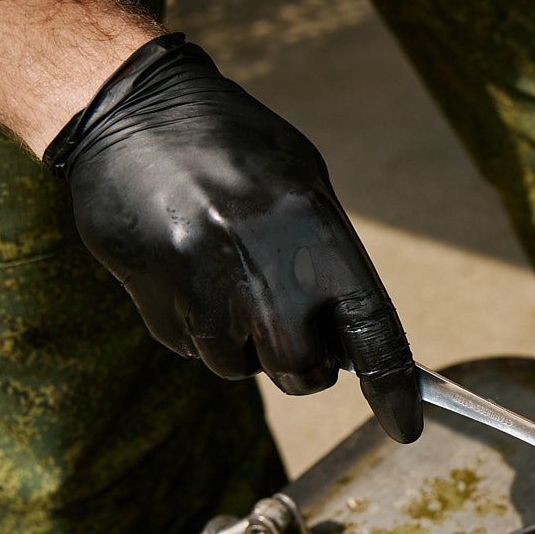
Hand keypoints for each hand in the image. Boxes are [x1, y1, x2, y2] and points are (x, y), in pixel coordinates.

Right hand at [49, 35, 421, 441]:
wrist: (129, 108)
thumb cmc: (234, 143)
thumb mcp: (303, 181)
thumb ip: (330, 259)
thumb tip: (355, 341)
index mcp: (312, 229)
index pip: (372, 330)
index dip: (393, 387)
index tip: (405, 425)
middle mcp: (259, 266)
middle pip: (300, 371)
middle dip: (304, 364)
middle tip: (294, 328)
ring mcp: (200, 287)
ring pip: (239, 366)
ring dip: (244, 342)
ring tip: (228, 273)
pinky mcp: (152, 299)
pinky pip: (190, 347)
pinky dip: (199, 327)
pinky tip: (189, 271)